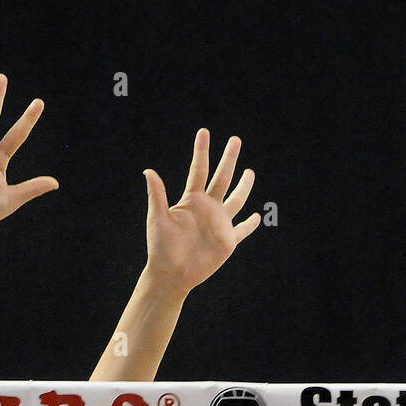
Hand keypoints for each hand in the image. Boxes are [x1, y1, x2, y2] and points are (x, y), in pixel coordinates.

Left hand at [142, 129, 260, 293]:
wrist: (171, 274)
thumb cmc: (160, 247)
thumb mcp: (157, 219)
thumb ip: (157, 195)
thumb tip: (148, 171)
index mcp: (191, 200)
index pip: (199, 170)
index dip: (202, 151)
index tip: (204, 132)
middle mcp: (208, 208)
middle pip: (222, 178)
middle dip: (229, 159)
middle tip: (236, 140)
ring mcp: (219, 224)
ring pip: (236, 200)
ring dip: (244, 187)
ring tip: (250, 172)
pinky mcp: (227, 241)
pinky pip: (242, 230)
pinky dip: (250, 224)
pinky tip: (257, 216)